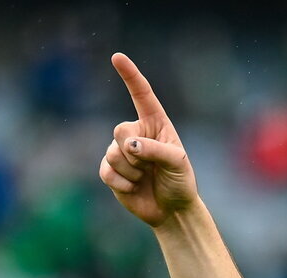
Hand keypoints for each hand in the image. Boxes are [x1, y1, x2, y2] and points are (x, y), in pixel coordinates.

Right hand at [100, 52, 198, 226]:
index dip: (130, 76)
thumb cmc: (180, 182)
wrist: (172, 210)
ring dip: (132, 171)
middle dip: (135, 151)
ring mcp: (122, 152)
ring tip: (145, 178)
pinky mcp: (111, 171)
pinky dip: (122, 183)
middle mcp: (137, 133)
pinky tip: (133, 188)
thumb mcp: (177, 163)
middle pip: (121, 129)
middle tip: (149, 166)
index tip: (117, 57)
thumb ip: (155, 150)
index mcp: (156, 123)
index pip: (142, 95)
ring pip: (113, 153)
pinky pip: (106, 171)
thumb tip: (128, 145)